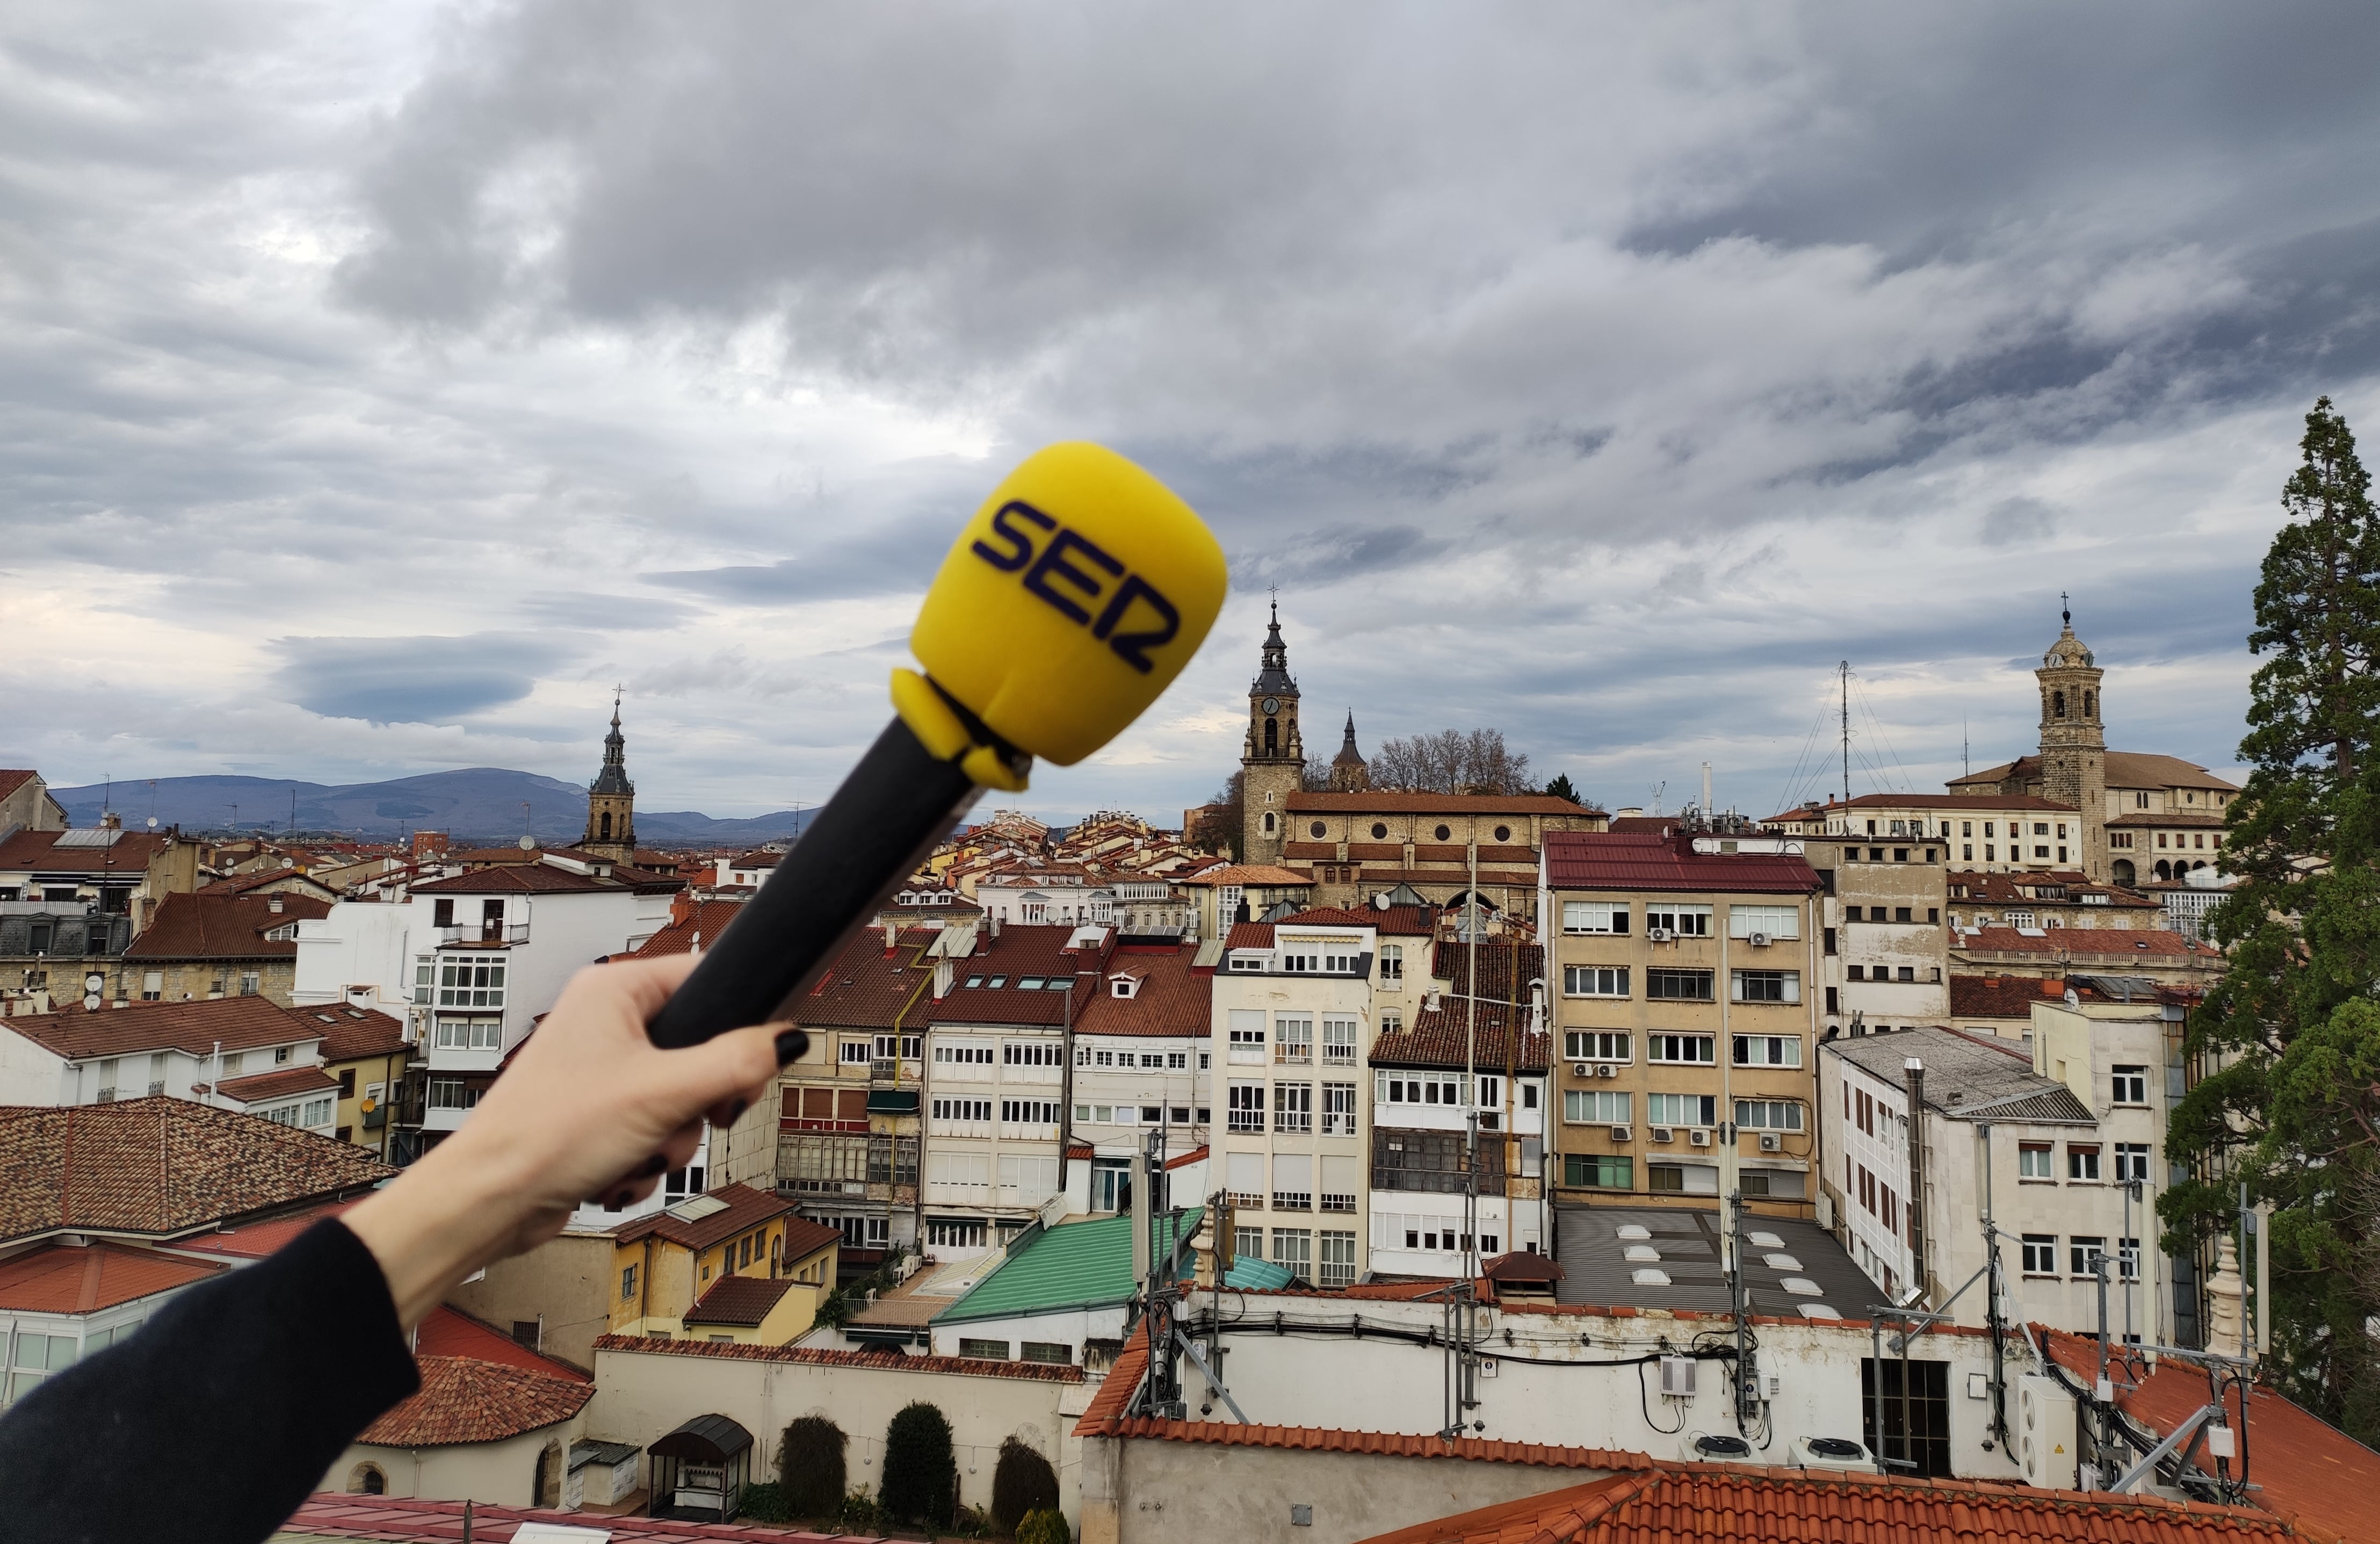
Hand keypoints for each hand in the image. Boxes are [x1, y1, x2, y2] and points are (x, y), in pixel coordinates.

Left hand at [344, 952, 799, 1330]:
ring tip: (640, 1149)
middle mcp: (606, 1021)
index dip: (738, 1021)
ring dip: (672, 1137)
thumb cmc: (547, 1133)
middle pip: (701, 1048)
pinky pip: (653, 1127)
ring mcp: (602, 1069)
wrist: (491, 1200)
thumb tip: (784, 1041)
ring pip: (681, 1096)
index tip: (752, 1059)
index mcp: (614, 989)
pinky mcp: (598, 1113)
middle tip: (692, 1114)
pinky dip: (646, 1155)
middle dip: (700, 1100)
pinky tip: (619, 1168)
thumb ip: (734, 1063)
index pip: (707, 979)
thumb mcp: (663, 1093)